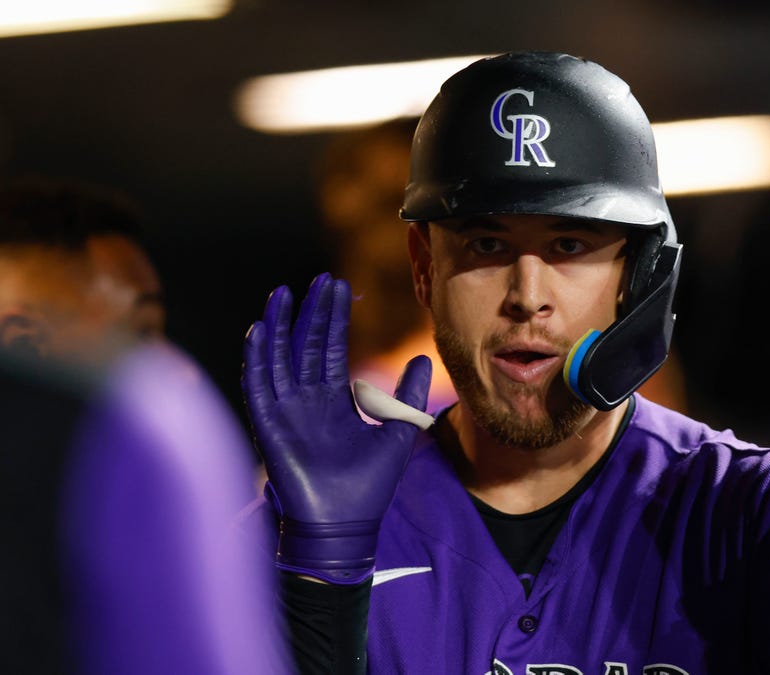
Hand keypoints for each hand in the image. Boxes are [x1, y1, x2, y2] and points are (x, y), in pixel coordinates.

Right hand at [242, 272, 430, 583]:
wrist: (345, 527)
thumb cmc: (369, 487)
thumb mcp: (397, 432)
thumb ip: (407, 396)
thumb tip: (423, 359)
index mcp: (334, 401)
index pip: (330, 348)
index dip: (333, 318)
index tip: (337, 286)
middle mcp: (307, 401)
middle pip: (305, 346)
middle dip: (311, 313)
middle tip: (320, 279)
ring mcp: (286, 413)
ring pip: (277, 359)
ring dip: (278, 326)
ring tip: (282, 293)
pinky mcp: (270, 428)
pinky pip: (259, 387)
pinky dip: (257, 359)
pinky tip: (258, 330)